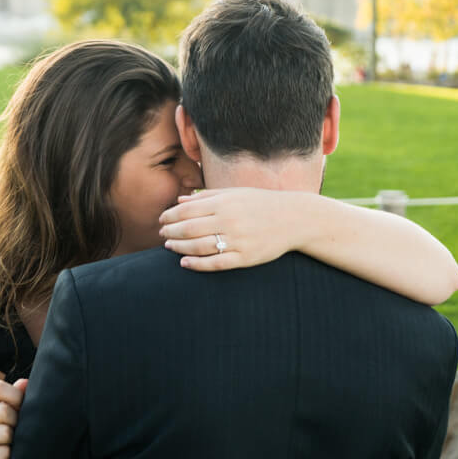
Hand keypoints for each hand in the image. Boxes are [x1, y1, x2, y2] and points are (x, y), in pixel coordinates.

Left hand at [159, 188, 311, 270]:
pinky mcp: (245, 257)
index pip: (186, 210)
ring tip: (170, 247)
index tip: (162, 219)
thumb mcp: (234, 194)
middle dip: (170, 232)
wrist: (295, 218)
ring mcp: (238, 240)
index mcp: (225, 203)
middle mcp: (229, 221)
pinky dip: (197, 265)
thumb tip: (179, 200)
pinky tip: (185, 263)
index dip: (170, 216)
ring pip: (198, 247)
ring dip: (179, 248)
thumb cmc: (261, 203)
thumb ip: (206, 196)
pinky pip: (216, 263)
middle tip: (162, 234)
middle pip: (188, 229)